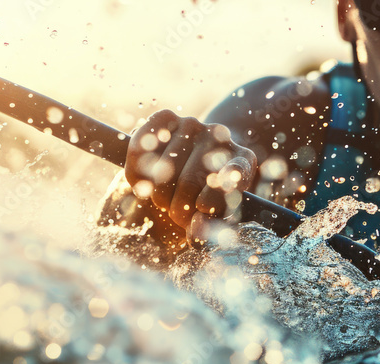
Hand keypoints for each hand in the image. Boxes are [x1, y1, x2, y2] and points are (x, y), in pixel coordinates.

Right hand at [125, 109, 256, 240]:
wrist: (189, 167)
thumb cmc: (204, 197)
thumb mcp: (214, 216)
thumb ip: (209, 228)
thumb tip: (196, 230)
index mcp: (243, 161)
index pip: (233, 174)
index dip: (214, 196)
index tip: (202, 209)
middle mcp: (220, 136)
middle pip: (191, 180)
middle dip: (178, 209)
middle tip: (178, 217)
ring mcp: (193, 124)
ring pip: (163, 169)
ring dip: (158, 196)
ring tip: (166, 200)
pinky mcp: (166, 117)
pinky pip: (141, 147)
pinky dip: (136, 173)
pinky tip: (142, 184)